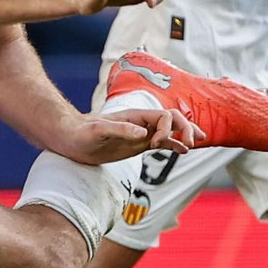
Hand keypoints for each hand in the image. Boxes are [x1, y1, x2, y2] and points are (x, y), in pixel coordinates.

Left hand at [54, 108, 200, 164]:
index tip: (155, 144)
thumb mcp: (98, 131)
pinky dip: (174, 145)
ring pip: (170, 130)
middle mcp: (141, 123)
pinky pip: (161, 143)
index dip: (167, 129)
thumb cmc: (81, 133)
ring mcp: (141, 133)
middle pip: (173, 119)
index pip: (164, 116)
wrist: (70, 139)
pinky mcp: (137, 145)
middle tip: (190, 144)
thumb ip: (120, 130)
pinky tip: (183, 150)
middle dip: (185, 128)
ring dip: (185, 134)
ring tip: (197, 142)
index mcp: (135, 116)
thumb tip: (143, 134)